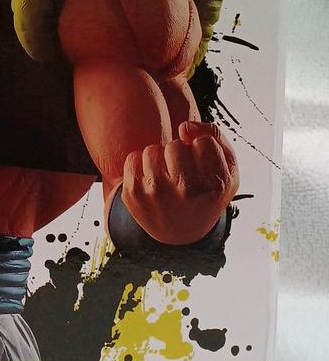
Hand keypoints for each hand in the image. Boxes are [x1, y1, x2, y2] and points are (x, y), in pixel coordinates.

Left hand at [121, 121, 238, 244]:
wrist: (179, 233)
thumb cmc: (205, 194)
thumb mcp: (228, 170)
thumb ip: (216, 137)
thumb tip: (184, 127)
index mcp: (214, 186)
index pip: (203, 141)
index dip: (201, 148)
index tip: (201, 164)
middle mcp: (186, 192)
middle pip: (175, 145)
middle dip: (178, 153)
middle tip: (182, 172)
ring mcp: (157, 194)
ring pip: (152, 150)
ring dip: (159, 158)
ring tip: (166, 177)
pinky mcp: (133, 195)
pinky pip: (133, 158)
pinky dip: (141, 165)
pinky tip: (150, 182)